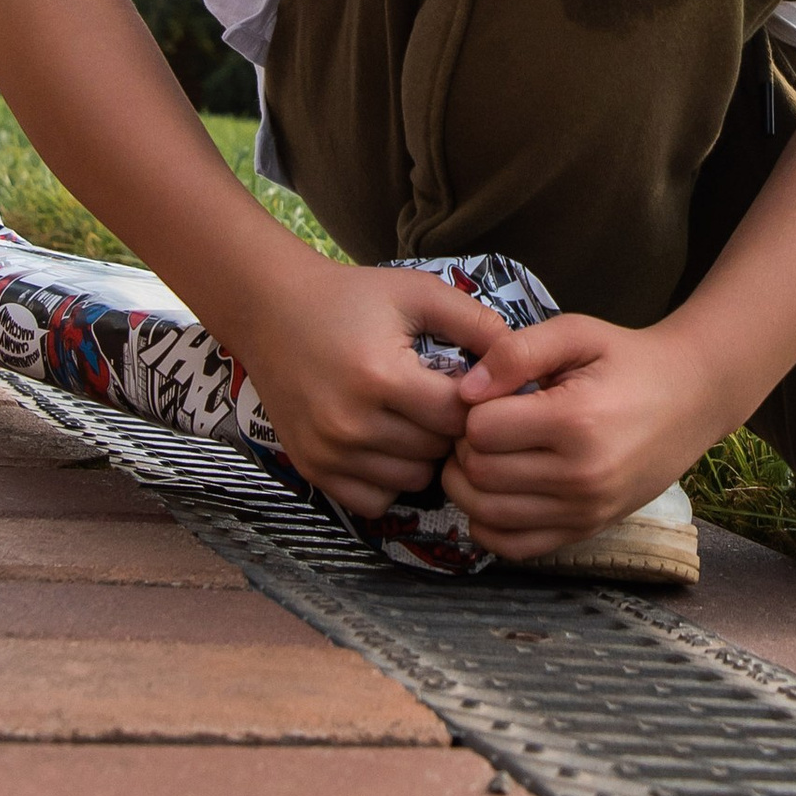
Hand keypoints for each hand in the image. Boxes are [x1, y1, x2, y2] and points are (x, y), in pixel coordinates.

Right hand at [244, 261, 515, 518]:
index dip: (474, 403)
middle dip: (450, 430)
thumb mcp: (416, 293)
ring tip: (415, 420)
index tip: (469, 385)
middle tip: (443, 401)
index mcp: (381, 377)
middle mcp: (351, 423)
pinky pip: (374, 501)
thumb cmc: (350, 297)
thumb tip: (524, 358)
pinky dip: (389, 481)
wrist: (272, 310)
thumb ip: (475, 322)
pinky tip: (388, 444)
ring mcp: (328, 451)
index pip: (458, 416)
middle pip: (437, 451)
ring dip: (423, 457)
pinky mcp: (312, 468)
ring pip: (412, 481)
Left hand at [445, 310, 719, 558]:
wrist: (692, 397)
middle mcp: (581, 476)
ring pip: (487, 513)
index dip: (471, 408)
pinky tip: (498, 492)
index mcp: (575, 422)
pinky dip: (490, 524)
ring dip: (469, 484)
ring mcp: (585, 511)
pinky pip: (515, 547)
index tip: (488, 395)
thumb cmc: (629, 360)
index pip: (481, 430)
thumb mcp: (577, 333)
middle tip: (485, 423)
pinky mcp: (587, 530)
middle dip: (465, 445)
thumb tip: (465, 390)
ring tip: (487, 453)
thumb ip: (516, 351)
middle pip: (479, 473)